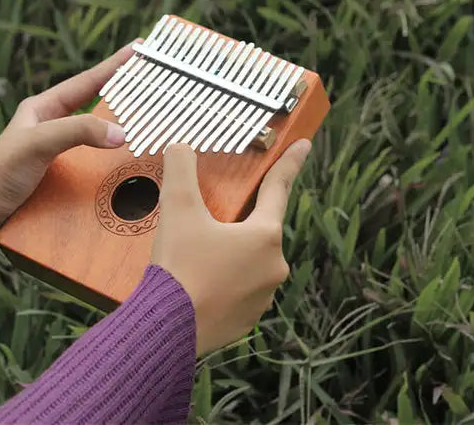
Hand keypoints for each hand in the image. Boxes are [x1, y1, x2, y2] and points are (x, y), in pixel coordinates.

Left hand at [0, 43, 135, 257]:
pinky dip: (111, 169)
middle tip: (154, 87)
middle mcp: (52, 128)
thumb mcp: (37, 144)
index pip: (87, 82)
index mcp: (44, 109)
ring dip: (120, 137)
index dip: (113, 65)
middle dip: (123, 97)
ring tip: (150, 130)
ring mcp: (57, 155)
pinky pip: (93, 169)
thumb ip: (77, 131)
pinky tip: (128, 175)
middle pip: (96, 107)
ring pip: (97, 140)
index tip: (139, 48)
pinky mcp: (60, 180)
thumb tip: (121, 133)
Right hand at [151, 140, 310, 354]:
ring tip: (194, 260)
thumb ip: (181, 169)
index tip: (304, 145)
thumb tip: (180, 146)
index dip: (290, 163)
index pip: (278, 189)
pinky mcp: (247, 320)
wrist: (168, 329)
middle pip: (256, 230)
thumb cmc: (179, 268)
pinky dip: (222, 284)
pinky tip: (197, 284)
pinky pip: (238, 291)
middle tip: (203, 226)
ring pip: (247, 263)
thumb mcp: (177, 209)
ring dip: (227, 256)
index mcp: (264, 235)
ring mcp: (264, 297)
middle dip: (234, 224)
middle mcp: (274, 266)